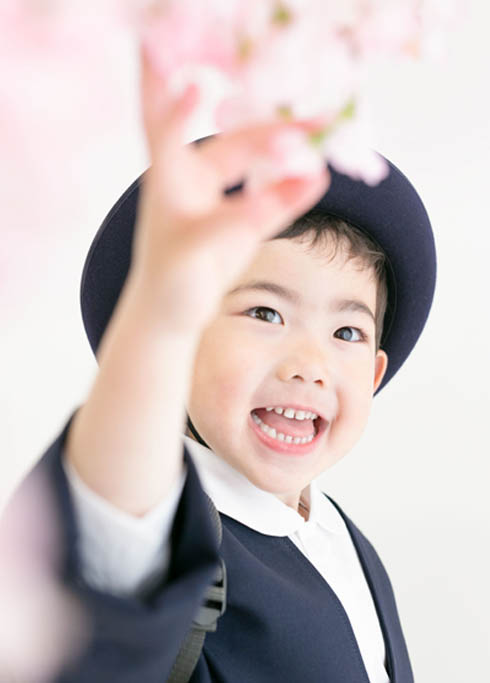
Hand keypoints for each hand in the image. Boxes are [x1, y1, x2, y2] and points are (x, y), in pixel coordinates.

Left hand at [130, 39, 329, 334]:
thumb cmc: (168, 283)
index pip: (168, 124)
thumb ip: (243, 217)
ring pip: (256, 160)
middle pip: (236, 140)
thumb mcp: (200, 250)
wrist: (169, 314)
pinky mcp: (237, 215)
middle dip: (274, 128)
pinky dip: (292, 185)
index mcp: (168, 178)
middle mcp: (192, 176)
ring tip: (325, 134)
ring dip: (288, 149)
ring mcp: (217, 194)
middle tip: (317, 121)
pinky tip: (316, 177)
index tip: (196, 82)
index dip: (182, 101)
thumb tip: (296, 186)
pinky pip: (269, 192)